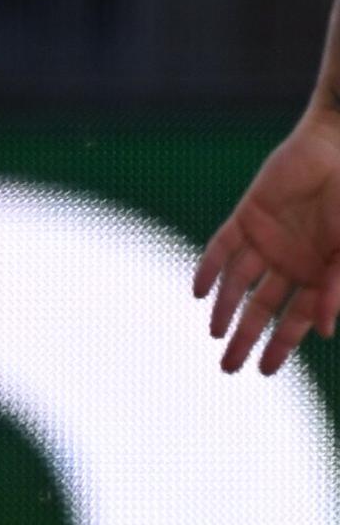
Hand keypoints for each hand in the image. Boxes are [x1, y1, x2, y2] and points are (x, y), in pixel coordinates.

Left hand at [201, 108, 339, 374]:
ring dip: (224, 309)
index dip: (281, 346)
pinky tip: (199, 292)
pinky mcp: (246, 218)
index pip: (293, 320)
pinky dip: (209, 269)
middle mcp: (288, 264)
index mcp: (316, 276)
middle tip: (228, 368)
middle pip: (260, 309)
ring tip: (214, 334)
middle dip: (245, 338)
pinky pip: (221, 248)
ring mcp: (265, 242)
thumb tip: (323, 330)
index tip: (266, 372)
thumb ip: (337, 287)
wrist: (336, 152)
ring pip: (237, 284)